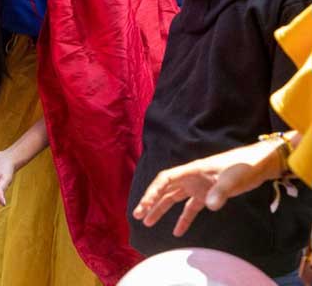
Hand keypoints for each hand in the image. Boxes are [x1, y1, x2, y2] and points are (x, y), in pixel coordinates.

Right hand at [133, 140, 283, 236]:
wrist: (257, 164)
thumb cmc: (243, 166)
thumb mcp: (232, 178)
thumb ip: (219, 192)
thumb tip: (209, 206)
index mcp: (191, 171)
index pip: (165, 179)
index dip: (152, 191)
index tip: (144, 205)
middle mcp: (190, 178)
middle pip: (164, 190)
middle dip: (150, 202)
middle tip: (138, 215)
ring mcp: (197, 187)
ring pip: (173, 199)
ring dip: (161, 210)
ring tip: (148, 223)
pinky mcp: (206, 195)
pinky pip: (190, 209)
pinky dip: (184, 219)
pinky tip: (178, 232)